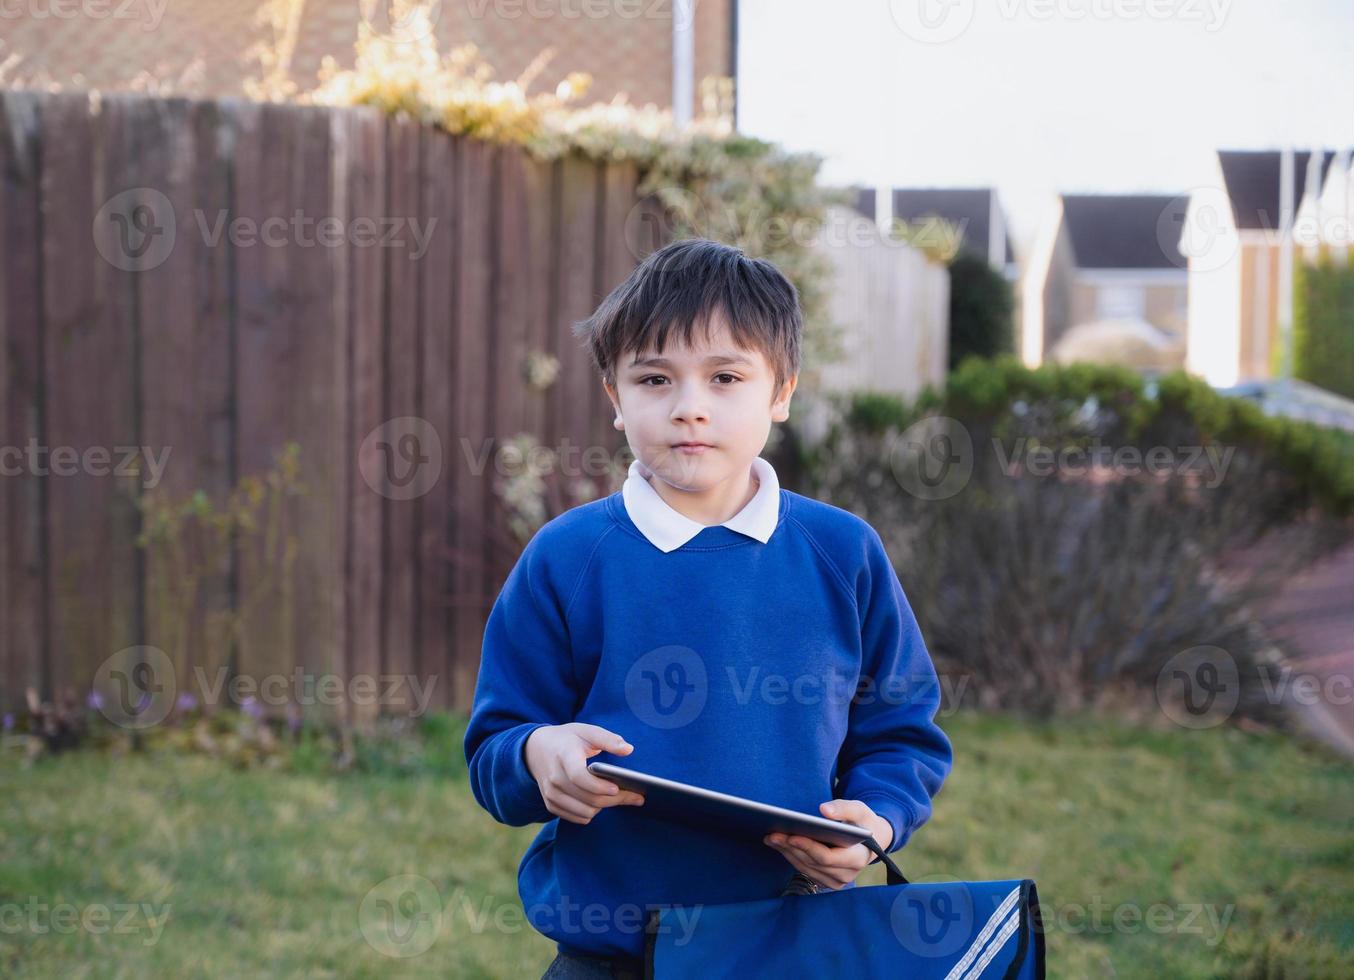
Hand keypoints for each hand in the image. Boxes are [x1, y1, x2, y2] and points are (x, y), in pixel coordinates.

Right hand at [523, 723, 645, 824]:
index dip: (599, 786)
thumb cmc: (567, 739)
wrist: (535, 750)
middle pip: (588, 798)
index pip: (579, 777)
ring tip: (619, 796)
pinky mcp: (551, 804)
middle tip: (637, 796)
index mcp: (564, 756)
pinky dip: (593, 812)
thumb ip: (607, 739)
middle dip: (616, 799)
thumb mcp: (586, 731)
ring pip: (586, 812)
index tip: (617, 787)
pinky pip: (578, 818)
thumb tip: (628, 749)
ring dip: (606, 806)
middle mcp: (554, 778)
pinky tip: (601, 801)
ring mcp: (551, 793)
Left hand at [763, 799, 892, 889]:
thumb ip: (843, 808)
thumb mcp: (859, 809)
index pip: (828, 857)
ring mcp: (836, 881)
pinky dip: (791, 856)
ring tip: (772, 837)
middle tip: (773, 834)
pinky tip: (779, 844)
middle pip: (813, 863)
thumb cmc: (862, 822)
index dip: (808, 847)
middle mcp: (847, 874)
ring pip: (805, 868)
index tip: (791, 835)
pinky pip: (805, 870)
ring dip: (787, 853)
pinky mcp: (826, 881)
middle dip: (791, 847)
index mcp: (858, 858)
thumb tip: (823, 810)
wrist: (870, 839)